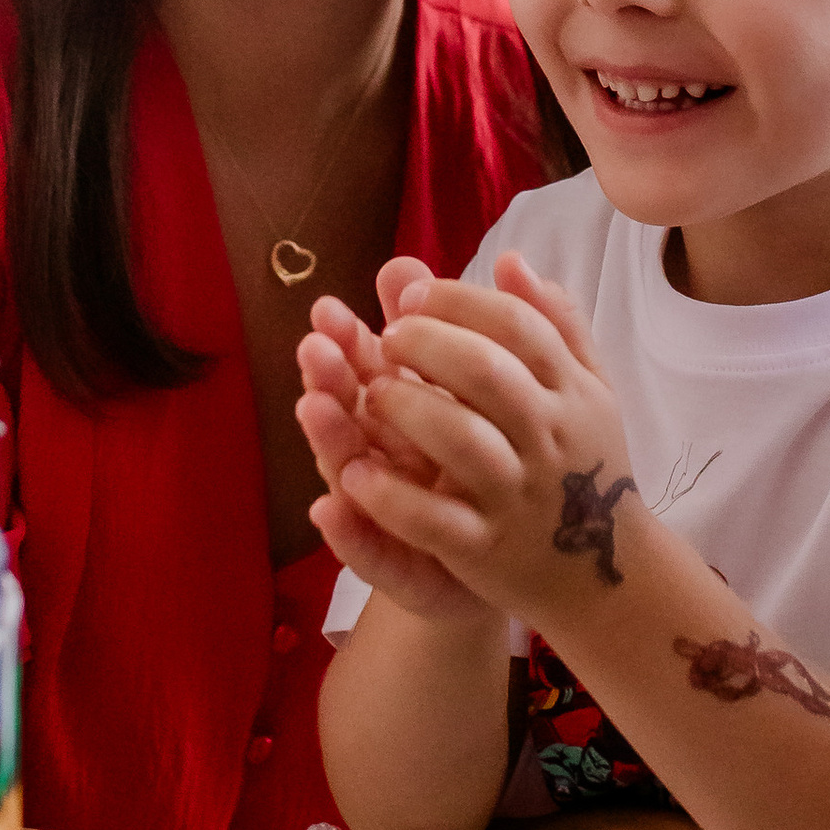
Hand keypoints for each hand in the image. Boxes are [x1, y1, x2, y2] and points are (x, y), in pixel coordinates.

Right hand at [296, 273, 489, 623]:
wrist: (519, 562)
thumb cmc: (481, 468)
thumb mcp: (467, 396)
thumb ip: (438, 333)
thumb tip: (408, 263)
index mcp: (405, 415)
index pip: (368, 369)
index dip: (348, 341)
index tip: (329, 307)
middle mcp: (386, 459)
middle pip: (348, 412)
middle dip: (330, 379)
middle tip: (313, 347)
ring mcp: (391, 514)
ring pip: (350, 472)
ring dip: (327, 440)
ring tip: (311, 408)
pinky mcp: (403, 567)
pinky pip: (371, 551)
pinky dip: (348, 532)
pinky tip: (327, 511)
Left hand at [338, 253, 640, 625]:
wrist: (605, 572)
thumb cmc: (584, 463)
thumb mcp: (585, 391)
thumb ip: (554, 325)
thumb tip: (511, 260)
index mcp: (571, 391)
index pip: (517, 326)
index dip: (459, 301)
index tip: (411, 295)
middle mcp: (549, 438)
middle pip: (488, 373)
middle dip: (429, 344)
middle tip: (387, 335)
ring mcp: (518, 495)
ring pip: (462, 442)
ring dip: (408, 408)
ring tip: (369, 393)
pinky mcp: (486, 550)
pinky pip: (436, 521)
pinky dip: (392, 498)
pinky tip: (353, 476)